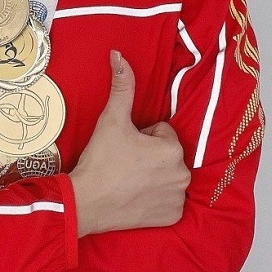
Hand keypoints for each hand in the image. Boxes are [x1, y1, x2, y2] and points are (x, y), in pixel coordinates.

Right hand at [69, 51, 189, 236]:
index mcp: (172, 149)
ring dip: (154, 173)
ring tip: (129, 177)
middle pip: (167, 152)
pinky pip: (169, 199)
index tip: (125, 146)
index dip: (141, 135)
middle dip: (149, 154)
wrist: (87, 202)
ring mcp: (178, 198)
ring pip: (168, 174)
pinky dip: (155, 197)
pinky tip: (136, 196)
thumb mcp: (112, 118)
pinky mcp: (172, 217)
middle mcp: (183, 175)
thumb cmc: (101, 159)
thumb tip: (119, 53)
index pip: (162, 131)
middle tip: (125, 161)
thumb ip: (122, 85)